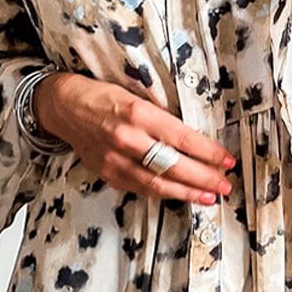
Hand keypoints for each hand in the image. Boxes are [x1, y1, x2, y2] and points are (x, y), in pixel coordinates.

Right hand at [34, 72, 235, 204]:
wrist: (64, 107)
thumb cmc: (103, 96)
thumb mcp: (136, 94)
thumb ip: (162, 118)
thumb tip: (196, 139)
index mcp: (138, 113)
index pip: (183, 138)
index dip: (209, 152)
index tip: (226, 160)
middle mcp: (127, 139)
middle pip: (174, 165)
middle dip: (205, 178)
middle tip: (225, 184)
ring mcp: (116, 160)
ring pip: (159, 184)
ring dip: (188, 193)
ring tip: (210, 196)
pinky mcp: (109, 174)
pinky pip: (142, 189)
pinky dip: (165, 194)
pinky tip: (182, 195)